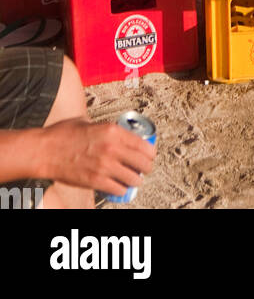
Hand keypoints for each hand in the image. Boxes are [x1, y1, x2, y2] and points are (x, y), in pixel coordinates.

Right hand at [40, 118, 154, 194]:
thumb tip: (115, 132)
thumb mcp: (89, 122)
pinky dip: (121, 189)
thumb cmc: (63, 134)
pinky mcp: (95, 181)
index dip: (150, 152)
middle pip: (142, 163)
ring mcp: (104, 166)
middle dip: (146, 167)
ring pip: (133, 178)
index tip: (150, 155)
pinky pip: (118, 189)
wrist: (45, 151)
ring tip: (134, 179)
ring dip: (136, 180)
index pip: (143, 145)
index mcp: (112, 131)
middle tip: (145, 168)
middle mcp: (112, 148)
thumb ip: (105, 128)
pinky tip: (120, 187)